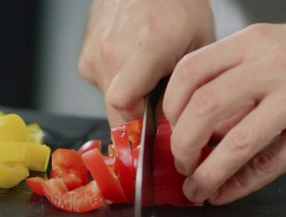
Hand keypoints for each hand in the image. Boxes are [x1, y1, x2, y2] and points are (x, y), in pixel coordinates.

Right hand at [78, 0, 214, 126]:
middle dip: (140, 120)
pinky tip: (136, 67)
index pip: (124, 105)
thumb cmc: (178, 5)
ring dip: (131, 103)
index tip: (156, 135)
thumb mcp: (200, 46)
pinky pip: (103, 89)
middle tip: (162, 109)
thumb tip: (173, 130)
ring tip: (151, 78)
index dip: (139, 128)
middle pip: (116, 112)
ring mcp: (93, 55)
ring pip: (109, 103)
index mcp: (144, 48)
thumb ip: (186, 91)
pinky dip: (121, 87)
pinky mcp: (85, 59)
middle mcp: (110, 52)